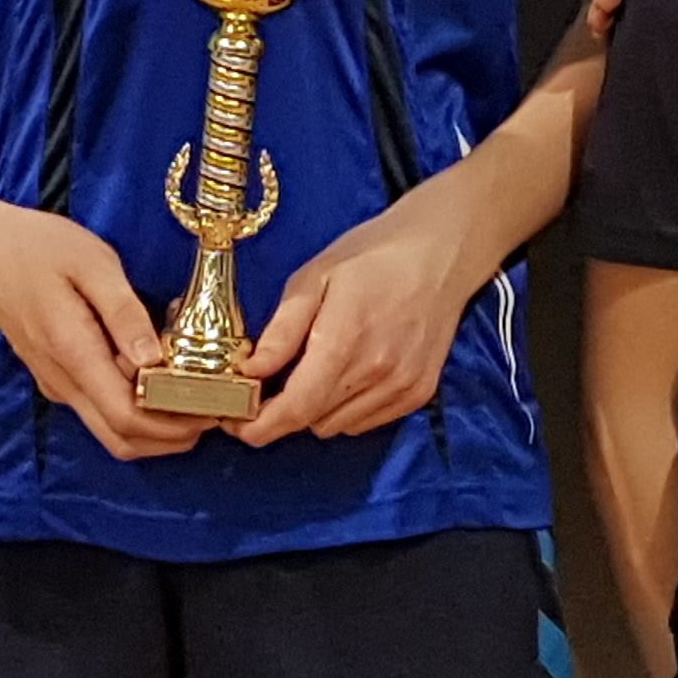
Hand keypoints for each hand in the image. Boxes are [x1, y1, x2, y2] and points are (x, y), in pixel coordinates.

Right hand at [0, 184, 211, 462]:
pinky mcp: (55, 377)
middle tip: (214, 407)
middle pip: (122, 440)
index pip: (128, 419)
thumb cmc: (37, 246)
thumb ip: (124, 314)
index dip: (176, 424)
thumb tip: (156, 361)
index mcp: (73, 354)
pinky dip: (134, 411)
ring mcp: (56, 384)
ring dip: (155, 428)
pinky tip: (159, 379)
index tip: (214, 405)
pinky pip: (99, 410)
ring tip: (195, 394)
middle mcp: (63, 382)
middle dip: (173, 436)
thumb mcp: (92, 263)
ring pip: (110, 431)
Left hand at [235, 183, 488, 445]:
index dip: (259, 426)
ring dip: (316, 409)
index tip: (235, 423)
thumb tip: (250, 371)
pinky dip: (347, 407)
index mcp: (344, 341)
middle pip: (311, 421)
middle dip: (282, 409)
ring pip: (338, 425)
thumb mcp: (315, 277)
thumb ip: (282, 330)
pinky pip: (366, 421)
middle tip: (269, 383)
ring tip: (315, 369)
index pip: (296, 409)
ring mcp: (402, 387)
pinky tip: (348, 372)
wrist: (442, 251)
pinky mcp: (419, 393)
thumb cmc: (373, 255)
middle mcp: (376, 373)